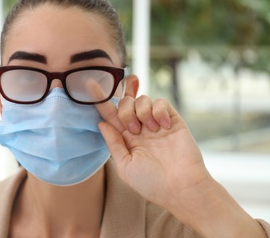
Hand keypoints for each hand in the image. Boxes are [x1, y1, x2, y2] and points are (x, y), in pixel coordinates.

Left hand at [96, 76, 266, 236]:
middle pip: (125, 102)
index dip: (100, 99)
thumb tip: (101, 122)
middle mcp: (139, 128)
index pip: (110, 115)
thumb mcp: (125, 165)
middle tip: (133, 129)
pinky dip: (159, 111)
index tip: (90, 84)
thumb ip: (113, 143)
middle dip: (125, 109)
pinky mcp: (172, 119)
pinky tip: (164, 127)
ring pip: (142, 99)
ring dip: (142, 112)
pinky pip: (160, 102)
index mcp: (125, 138)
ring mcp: (155, 122)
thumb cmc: (151, 182)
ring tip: (151, 131)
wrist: (181, 187)